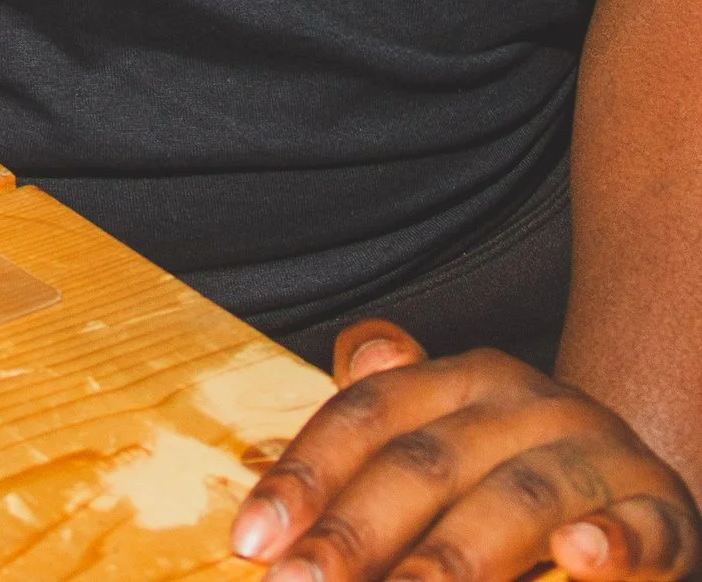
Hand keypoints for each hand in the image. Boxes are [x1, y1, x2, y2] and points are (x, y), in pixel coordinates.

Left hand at [231, 323, 698, 581]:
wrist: (639, 485)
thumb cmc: (516, 476)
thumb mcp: (450, 437)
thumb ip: (386, 419)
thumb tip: (348, 353)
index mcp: (463, 380)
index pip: (368, 418)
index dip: (308, 476)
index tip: (254, 541)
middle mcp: (526, 403)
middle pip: (427, 463)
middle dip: (358, 534)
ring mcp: (596, 454)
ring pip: (519, 500)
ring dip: (454, 559)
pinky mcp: (659, 513)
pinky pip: (638, 529)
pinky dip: (609, 546)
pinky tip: (577, 558)